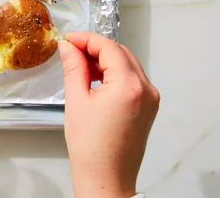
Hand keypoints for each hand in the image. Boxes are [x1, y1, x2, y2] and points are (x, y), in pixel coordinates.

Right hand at [59, 32, 159, 197]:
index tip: (68, 40)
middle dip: (96, 48)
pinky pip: (132, 79)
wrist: (106, 178)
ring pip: (127, 64)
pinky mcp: (149, 107)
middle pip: (121, 53)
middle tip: (71, 50)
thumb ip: (74, 68)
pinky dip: (114, 73)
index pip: (108, 47)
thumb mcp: (76, 101)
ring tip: (81, 66)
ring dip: (105, 60)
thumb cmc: (90, 147)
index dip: (86, 39)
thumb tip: (68, 47)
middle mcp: (146, 89)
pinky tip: (96, 79)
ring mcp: (151, 99)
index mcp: (129, 86)